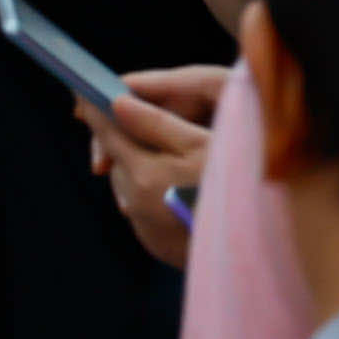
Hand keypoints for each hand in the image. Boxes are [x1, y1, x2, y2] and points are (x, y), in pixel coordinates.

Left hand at [83, 63, 222, 265]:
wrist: (251, 243)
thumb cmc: (233, 187)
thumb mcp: (200, 144)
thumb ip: (156, 123)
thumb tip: (118, 103)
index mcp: (143, 174)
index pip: (108, 135)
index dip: (97, 112)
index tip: (87, 95)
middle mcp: (135, 203)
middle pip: (118, 160)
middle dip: (127, 140)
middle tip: (155, 127)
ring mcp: (144, 226)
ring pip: (130, 184)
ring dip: (141, 168)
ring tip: (177, 162)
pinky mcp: (155, 242)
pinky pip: (143, 207)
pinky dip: (154, 193)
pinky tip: (182, 190)